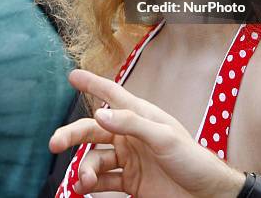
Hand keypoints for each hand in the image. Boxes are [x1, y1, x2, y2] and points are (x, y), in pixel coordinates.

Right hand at [50, 69, 244, 197]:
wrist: (205, 195)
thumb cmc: (192, 158)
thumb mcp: (164, 136)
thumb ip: (132, 123)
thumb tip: (100, 114)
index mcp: (140, 116)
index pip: (112, 94)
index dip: (92, 84)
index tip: (73, 76)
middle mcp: (130, 135)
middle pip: (94, 130)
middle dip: (72, 135)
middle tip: (54, 144)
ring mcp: (129, 159)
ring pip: (95, 158)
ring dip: (86, 168)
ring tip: (84, 181)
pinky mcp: (130, 181)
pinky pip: (104, 181)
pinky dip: (91, 185)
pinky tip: (84, 188)